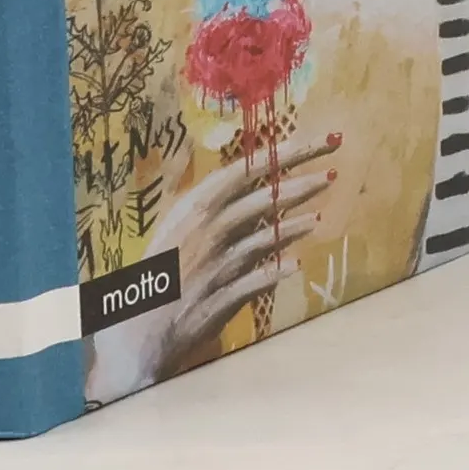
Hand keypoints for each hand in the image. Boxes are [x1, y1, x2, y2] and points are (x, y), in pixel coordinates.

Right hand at [86, 131, 341, 402]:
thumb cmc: (158, 273)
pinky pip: (256, 280)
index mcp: (195, 206)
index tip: (309, 143)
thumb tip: (245, 184)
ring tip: (319, 215)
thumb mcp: (176, 228)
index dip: (280, 155)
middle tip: (331, 170)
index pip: (245, 171)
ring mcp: (217, 264)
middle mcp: (208, 230)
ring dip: (295, 225)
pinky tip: (295, 264)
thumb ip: (209, 207)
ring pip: (265, 236)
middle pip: (262, 198)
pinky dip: (276, 272)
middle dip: (300, 182)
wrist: (137, 326)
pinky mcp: (222, 297)